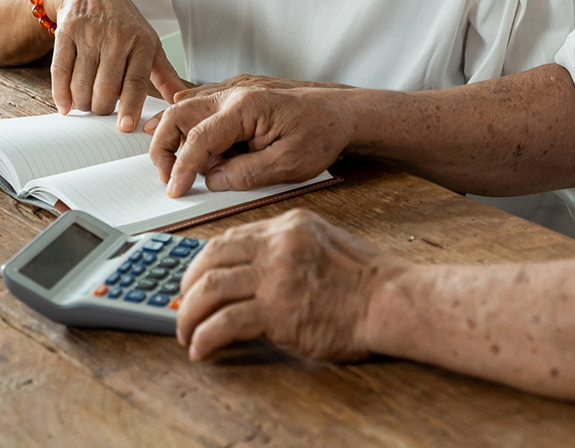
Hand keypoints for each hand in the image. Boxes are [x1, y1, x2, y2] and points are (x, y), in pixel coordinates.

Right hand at [47, 0, 183, 129]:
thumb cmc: (125, 22)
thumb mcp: (150, 43)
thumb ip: (165, 74)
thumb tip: (180, 101)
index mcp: (141, 42)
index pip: (135, 81)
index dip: (129, 106)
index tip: (124, 126)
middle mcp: (116, 38)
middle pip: (105, 88)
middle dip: (102, 108)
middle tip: (102, 111)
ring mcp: (89, 34)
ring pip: (81, 83)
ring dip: (82, 103)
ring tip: (87, 104)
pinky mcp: (66, 33)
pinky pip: (60, 70)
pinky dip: (61, 93)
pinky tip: (66, 105)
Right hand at [149, 82, 354, 196]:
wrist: (341, 114)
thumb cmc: (321, 135)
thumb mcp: (288, 164)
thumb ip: (246, 174)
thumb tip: (212, 180)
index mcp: (246, 108)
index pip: (199, 138)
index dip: (182, 167)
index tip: (175, 189)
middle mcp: (235, 93)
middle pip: (180, 114)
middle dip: (164, 145)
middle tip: (165, 175)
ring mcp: (235, 91)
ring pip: (186, 106)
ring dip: (171, 132)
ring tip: (165, 161)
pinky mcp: (238, 95)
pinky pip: (200, 102)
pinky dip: (184, 120)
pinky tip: (179, 134)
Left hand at [176, 209, 405, 361]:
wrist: (391, 300)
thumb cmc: (367, 280)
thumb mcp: (325, 242)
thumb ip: (289, 250)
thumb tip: (252, 272)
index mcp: (289, 225)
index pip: (231, 238)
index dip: (204, 262)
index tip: (195, 281)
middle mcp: (278, 245)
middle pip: (211, 258)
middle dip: (189, 285)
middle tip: (184, 306)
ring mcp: (276, 277)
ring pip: (210, 289)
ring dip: (189, 315)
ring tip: (186, 334)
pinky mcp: (278, 312)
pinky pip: (225, 324)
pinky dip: (206, 338)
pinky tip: (202, 350)